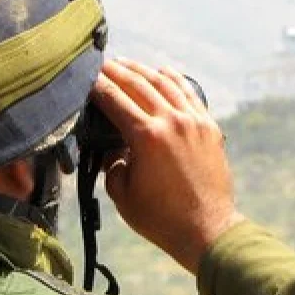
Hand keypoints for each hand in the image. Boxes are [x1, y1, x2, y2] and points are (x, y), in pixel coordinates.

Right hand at [90, 58, 243, 273]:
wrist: (207, 230)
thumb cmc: (161, 218)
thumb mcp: (122, 194)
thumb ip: (112, 164)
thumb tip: (113, 148)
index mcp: (146, 137)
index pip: (114, 99)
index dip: (96, 86)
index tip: (84, 77)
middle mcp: (171, 121)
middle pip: (138, 84)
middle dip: (117, 71)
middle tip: (102, 64)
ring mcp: (194, 122)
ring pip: (165, 83)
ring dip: (143, 70)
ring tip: (127, 64)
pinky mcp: (210, 127)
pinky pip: (189, 94)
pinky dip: (175, 79)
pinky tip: (164, 71)